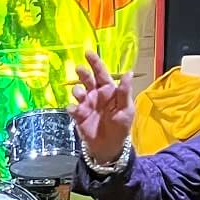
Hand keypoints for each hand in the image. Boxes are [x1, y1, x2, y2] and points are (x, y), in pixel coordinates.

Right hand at [69, 49, 135, 168]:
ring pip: (77, 91)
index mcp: (108, 91)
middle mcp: (95, 94)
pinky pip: (71, 107)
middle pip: (87, 79)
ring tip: (80, 93)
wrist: (109, 147)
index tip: (88, 52)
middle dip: (82, 73)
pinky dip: (72, 107)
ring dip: (77, 90)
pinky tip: (75, 109)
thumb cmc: (121, 127)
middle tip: (79, 69)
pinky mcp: (78, 115)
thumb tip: (128, 72)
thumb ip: (124, 92)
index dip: (95, 62)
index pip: (101, 73)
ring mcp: (86, 104)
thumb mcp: (126, 109)